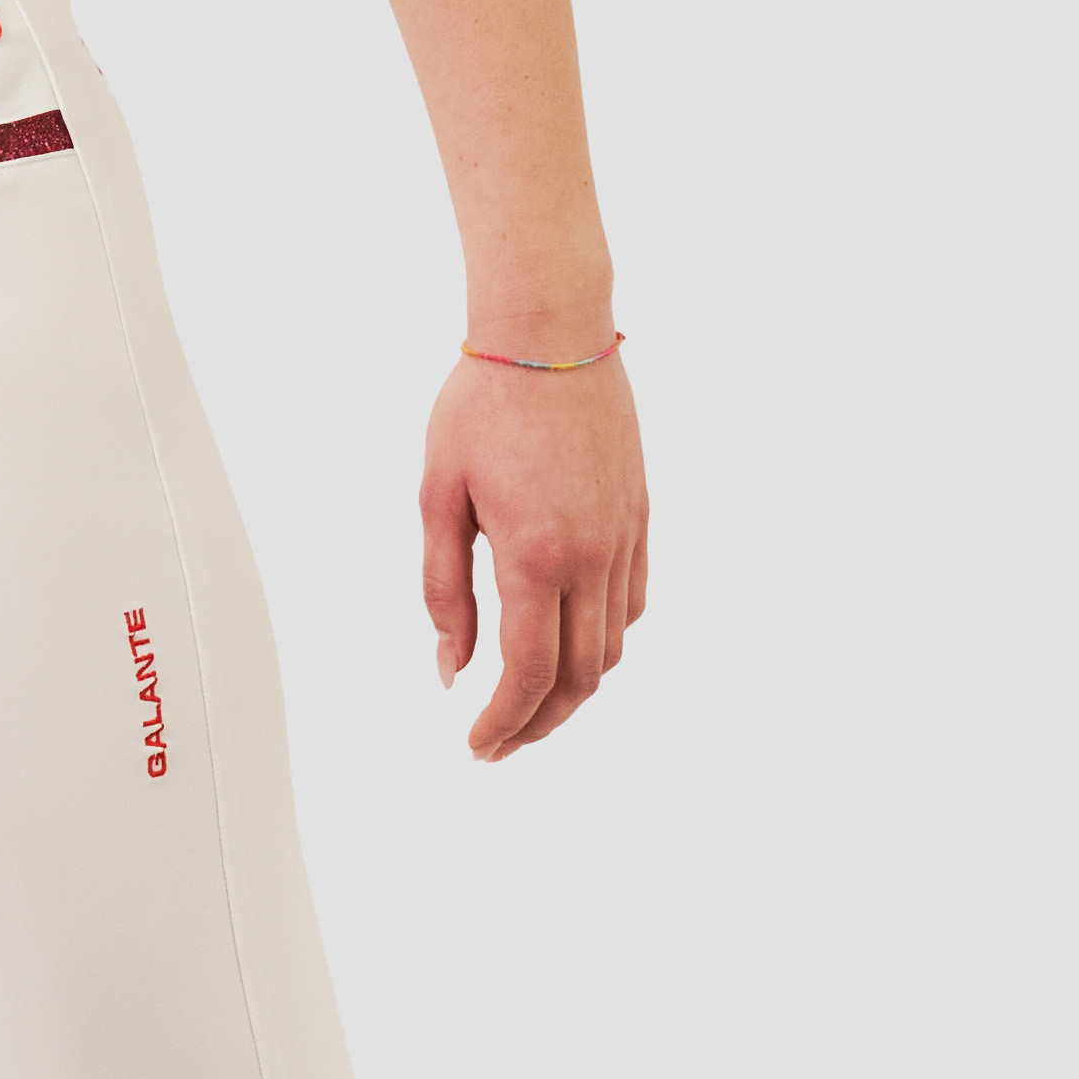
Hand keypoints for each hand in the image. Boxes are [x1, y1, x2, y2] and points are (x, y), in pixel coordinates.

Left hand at [420, 352, 646, 758]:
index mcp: (535, 555)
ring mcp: (624, 538)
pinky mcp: (640, 518)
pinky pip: (631, 605)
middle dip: (538, 724)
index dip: (503, 724)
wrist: (552, 331)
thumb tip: (450, 670)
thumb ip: (444, 591)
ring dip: (573, 690)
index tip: (476, 747)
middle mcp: (592, 556)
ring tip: (530, 703)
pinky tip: (568, 643)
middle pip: (578, 678)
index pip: (527, 674)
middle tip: (498, 743)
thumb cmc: (481, 404)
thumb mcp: (438, 498)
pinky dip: (602, 642)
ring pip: (612, 649)